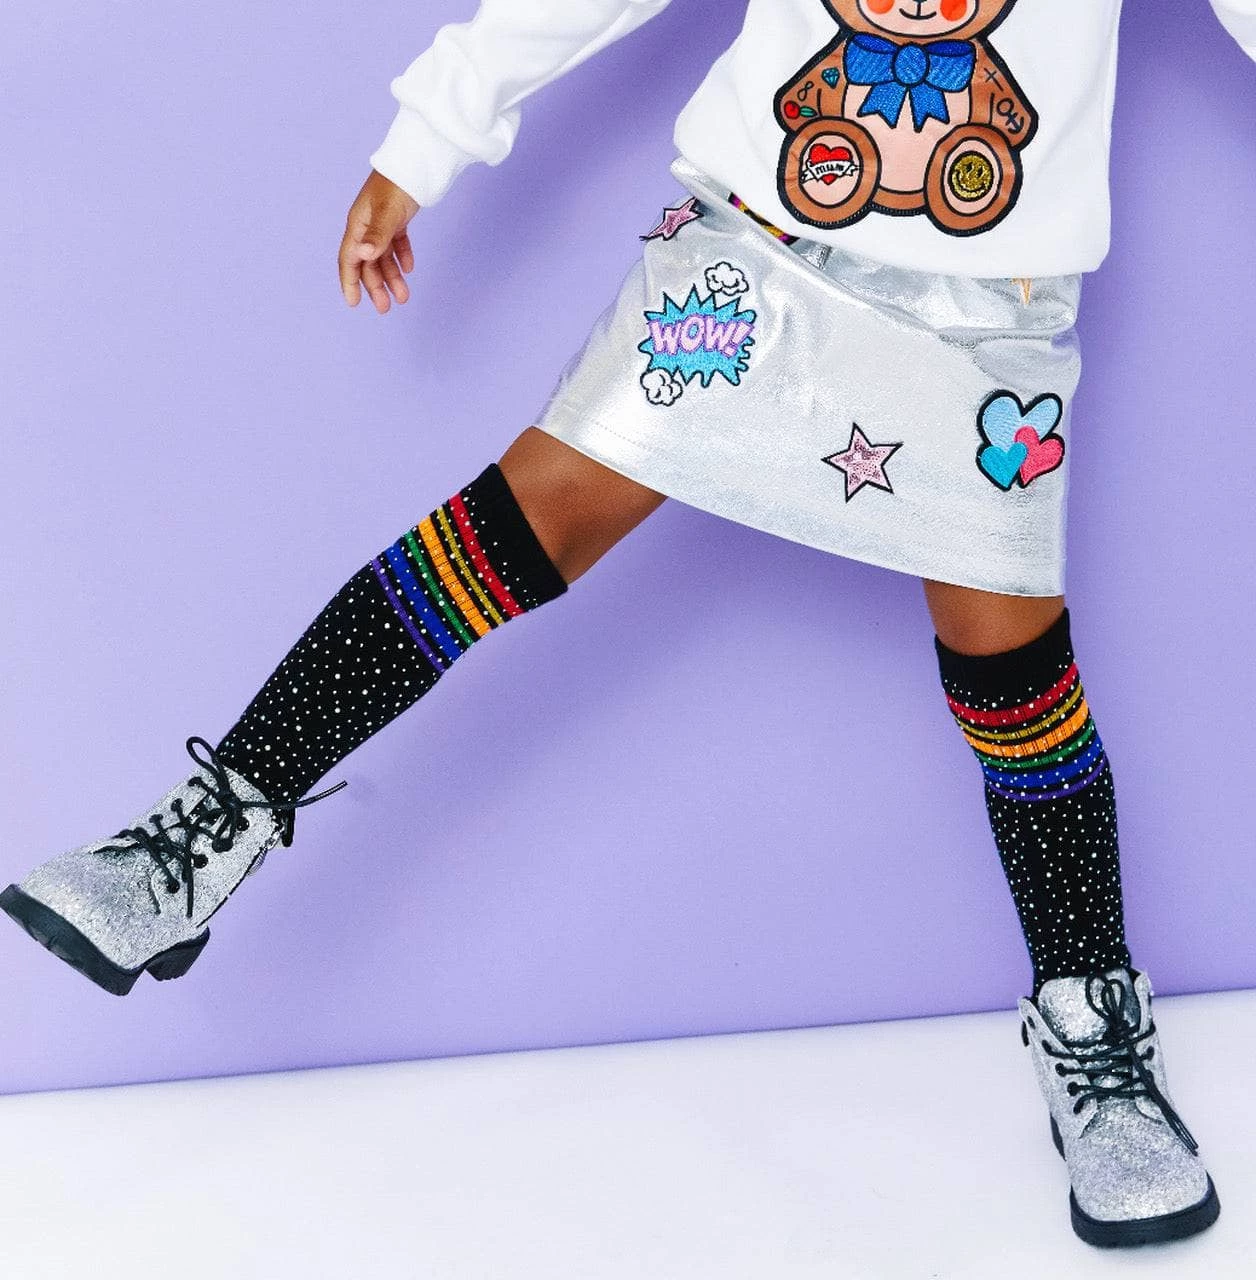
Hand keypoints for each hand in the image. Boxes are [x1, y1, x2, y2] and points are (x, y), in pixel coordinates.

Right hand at [338, 170, 421, 311]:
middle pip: (367, 263)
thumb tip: (363, 255)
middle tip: (386, 308)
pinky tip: (410, 268)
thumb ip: (377, 235)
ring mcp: (381, 223)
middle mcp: (366, 226)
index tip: (353, 303)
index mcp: (358, 226)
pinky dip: (402, 256)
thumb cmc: (397, 185)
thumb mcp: (387, 212)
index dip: (350, 281)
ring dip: (392, 276)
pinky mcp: (396, 219)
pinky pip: (396, 244)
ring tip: (403, 297)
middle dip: (375, 286)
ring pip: (383, 257)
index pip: (349, 259)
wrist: (415, 161)